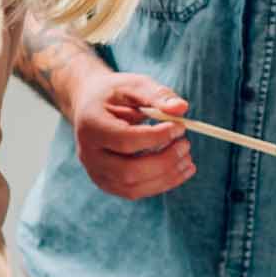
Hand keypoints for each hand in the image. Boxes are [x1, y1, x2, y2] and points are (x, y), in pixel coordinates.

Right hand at [67, 70, 193, 199]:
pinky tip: (180, 169)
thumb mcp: (134, 85)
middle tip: (186, 144)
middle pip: (128, 171)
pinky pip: (135, 191)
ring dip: (166, 176)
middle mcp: (88, 154)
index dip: (156, 137)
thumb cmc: (115, 94)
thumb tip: (181, 109)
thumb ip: (157, 95)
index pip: (125, 140)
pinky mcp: (107, 183)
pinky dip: (161, 183)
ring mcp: (95, 173)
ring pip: (133, 187)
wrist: (90, 107)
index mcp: (91, 125)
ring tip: (187, 158)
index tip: (180, 127)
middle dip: (164, 161)